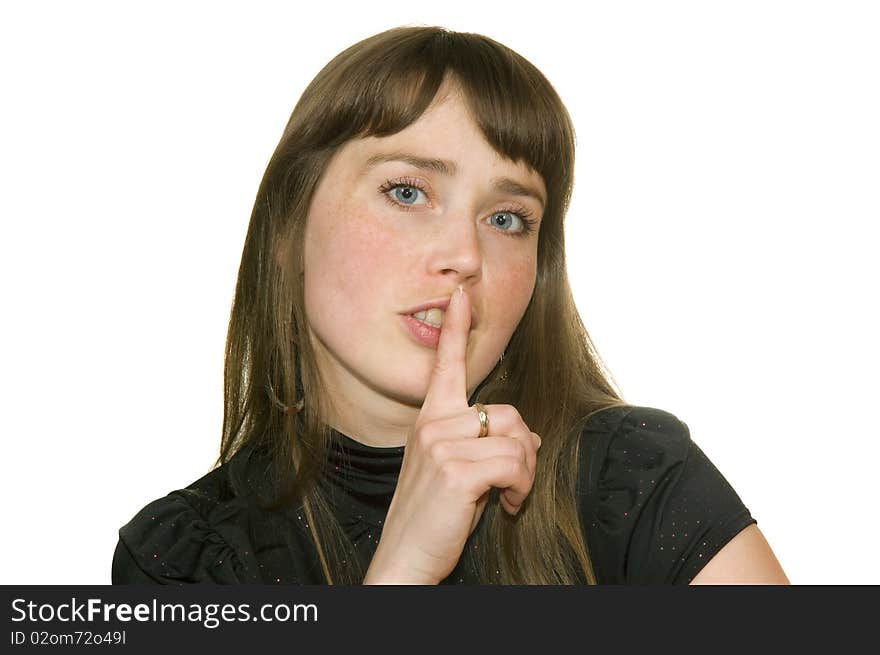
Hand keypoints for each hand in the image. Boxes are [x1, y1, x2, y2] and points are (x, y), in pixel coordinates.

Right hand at [363, 285, 541, 583]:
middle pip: (509, 413)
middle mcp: (432, 424)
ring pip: (517, 438)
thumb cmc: (433, 517)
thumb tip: (528, 436)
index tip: (463, 294)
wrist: (405, 558)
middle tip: (511, 481)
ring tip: (505, 495)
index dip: (456, 327)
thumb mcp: (452, 470)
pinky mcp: (456, 469)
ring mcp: (441, 444)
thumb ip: (480, 444)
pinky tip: (504, 506)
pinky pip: (515, 464)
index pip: (445, 364)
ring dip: (523, 474)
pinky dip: (521, 489)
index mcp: (429, 419)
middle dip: (523, 451)